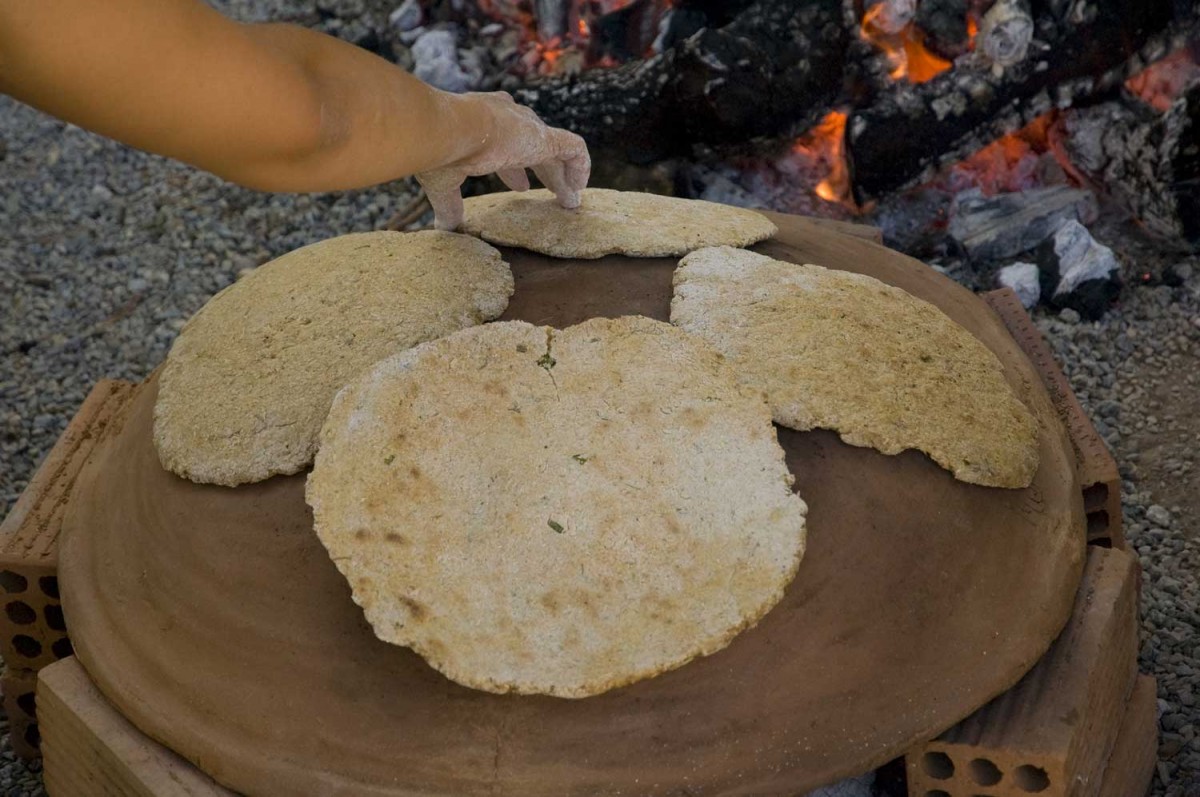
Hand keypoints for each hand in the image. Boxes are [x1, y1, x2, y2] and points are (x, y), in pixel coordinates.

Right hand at [417, 92, 590, 230]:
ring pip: (554, 151)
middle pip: (533, 147)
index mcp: (483, 124)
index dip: (513, 167)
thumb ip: (449, 203)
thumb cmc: (439, 150)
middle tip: (554, 192)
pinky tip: (579, 188)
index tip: (522, 186)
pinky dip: (580, 165)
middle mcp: (507, 120)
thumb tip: (444, 227)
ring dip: (562, 176)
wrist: (448, 129)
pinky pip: (573, 149)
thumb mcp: (444, 180)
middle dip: (544, 171)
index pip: (505, 143)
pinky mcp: (543, 138)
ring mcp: (527, 128)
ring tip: (571, 200)